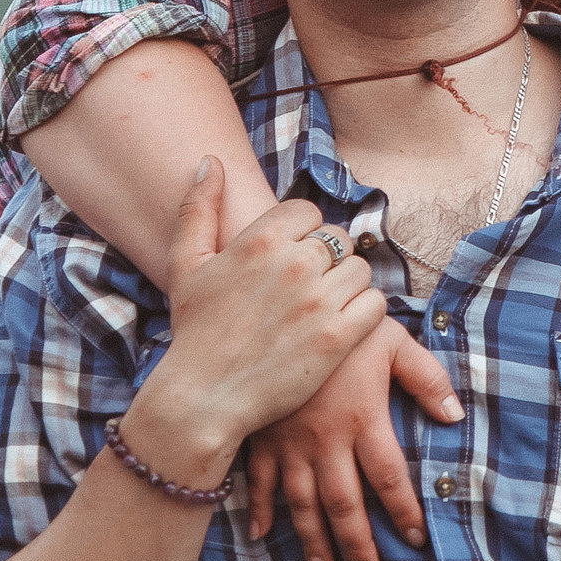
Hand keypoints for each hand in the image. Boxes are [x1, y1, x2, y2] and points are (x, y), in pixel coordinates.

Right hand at [123, 162, 389, 478]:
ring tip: (325, 306)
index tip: (290, 258)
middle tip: (308, 288)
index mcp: (260, 240)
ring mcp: (318, 301)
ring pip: (360, 269)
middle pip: (337, 239)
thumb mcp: (186, 264)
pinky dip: (365, 312)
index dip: (302, 232)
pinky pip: (375, 305)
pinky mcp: (337, 338)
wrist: (204, 398)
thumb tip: (212, 162)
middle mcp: (293, 264)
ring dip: (348, 285)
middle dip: (327, 260)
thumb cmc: (194, 332)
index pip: (308, 210)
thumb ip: (198, 208)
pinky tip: (342, 324)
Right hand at [245, 320, 463, 560]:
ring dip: (313, 539)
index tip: (416, 539)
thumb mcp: (390, 339)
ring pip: (302, 501)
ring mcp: (289, 440)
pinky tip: (260, 535)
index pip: (389, 478)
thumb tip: (454, 416)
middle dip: (357, 544)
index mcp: (362, 418)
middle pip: (344, 503)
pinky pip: (259, 479)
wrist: (280, 307)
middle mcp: (325, 439)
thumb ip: (426, 378)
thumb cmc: (341, 323)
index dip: (404, 512)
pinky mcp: (261, 433)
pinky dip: (259, 508)